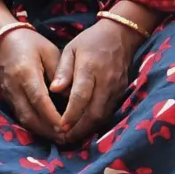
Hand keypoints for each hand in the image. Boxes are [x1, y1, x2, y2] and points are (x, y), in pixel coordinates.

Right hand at [0, 27, 64, 141]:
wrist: (3, 40)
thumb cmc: (31, 43)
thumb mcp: (49, 51)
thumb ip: (60, 73)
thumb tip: (70, 96)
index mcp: (26, 73)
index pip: (39, 99)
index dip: (51, 115)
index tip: (65, 126)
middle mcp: (14, 87)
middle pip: (29, 115)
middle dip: (48, 130)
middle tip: (66, 138)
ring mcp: (8, 94)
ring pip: (23, 120)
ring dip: (41, 131)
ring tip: (59, 138)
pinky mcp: (7, 99)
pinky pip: (20, 116)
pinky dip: (34, 126)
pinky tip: (47, 130)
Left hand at [50, 23, 138, 146]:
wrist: (121, 35)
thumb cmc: (91, 41)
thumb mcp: (71, 49)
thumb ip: (62, 71)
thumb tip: (53, 90)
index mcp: (89, 69)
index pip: (80, 96)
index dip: (71, 114)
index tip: (60, 126)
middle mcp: (105, 81)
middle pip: (94, 113)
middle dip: (79, 129)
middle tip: (64, 139)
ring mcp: (116, 88)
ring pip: (103, 116)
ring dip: (88, 129)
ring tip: (72, 137)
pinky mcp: (121, 93)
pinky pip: (109, 112)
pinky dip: (97, 123)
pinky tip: (85, 127)